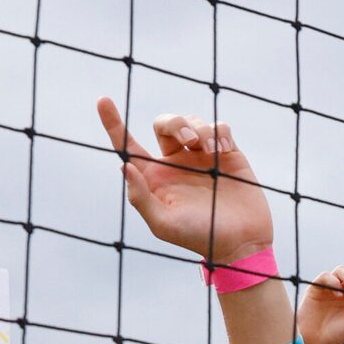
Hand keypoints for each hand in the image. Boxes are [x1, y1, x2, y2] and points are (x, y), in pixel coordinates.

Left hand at [97, 101, 276, 269]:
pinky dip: (220, 132)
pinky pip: (219, 127)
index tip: (102, 100)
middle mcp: (176, 162)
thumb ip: (141, 198)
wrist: (241, 242)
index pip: (128, 145)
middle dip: (174, 122)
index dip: (113, 122)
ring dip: (200, 129)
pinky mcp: (227, 153)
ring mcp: (201, 155)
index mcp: (155, 176)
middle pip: (164, 123)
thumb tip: (124, 166)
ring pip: (193, 121)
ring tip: (212, 150)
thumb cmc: (199, 237)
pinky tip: (224, 150)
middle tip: (189, 140)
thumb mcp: (163, 224)